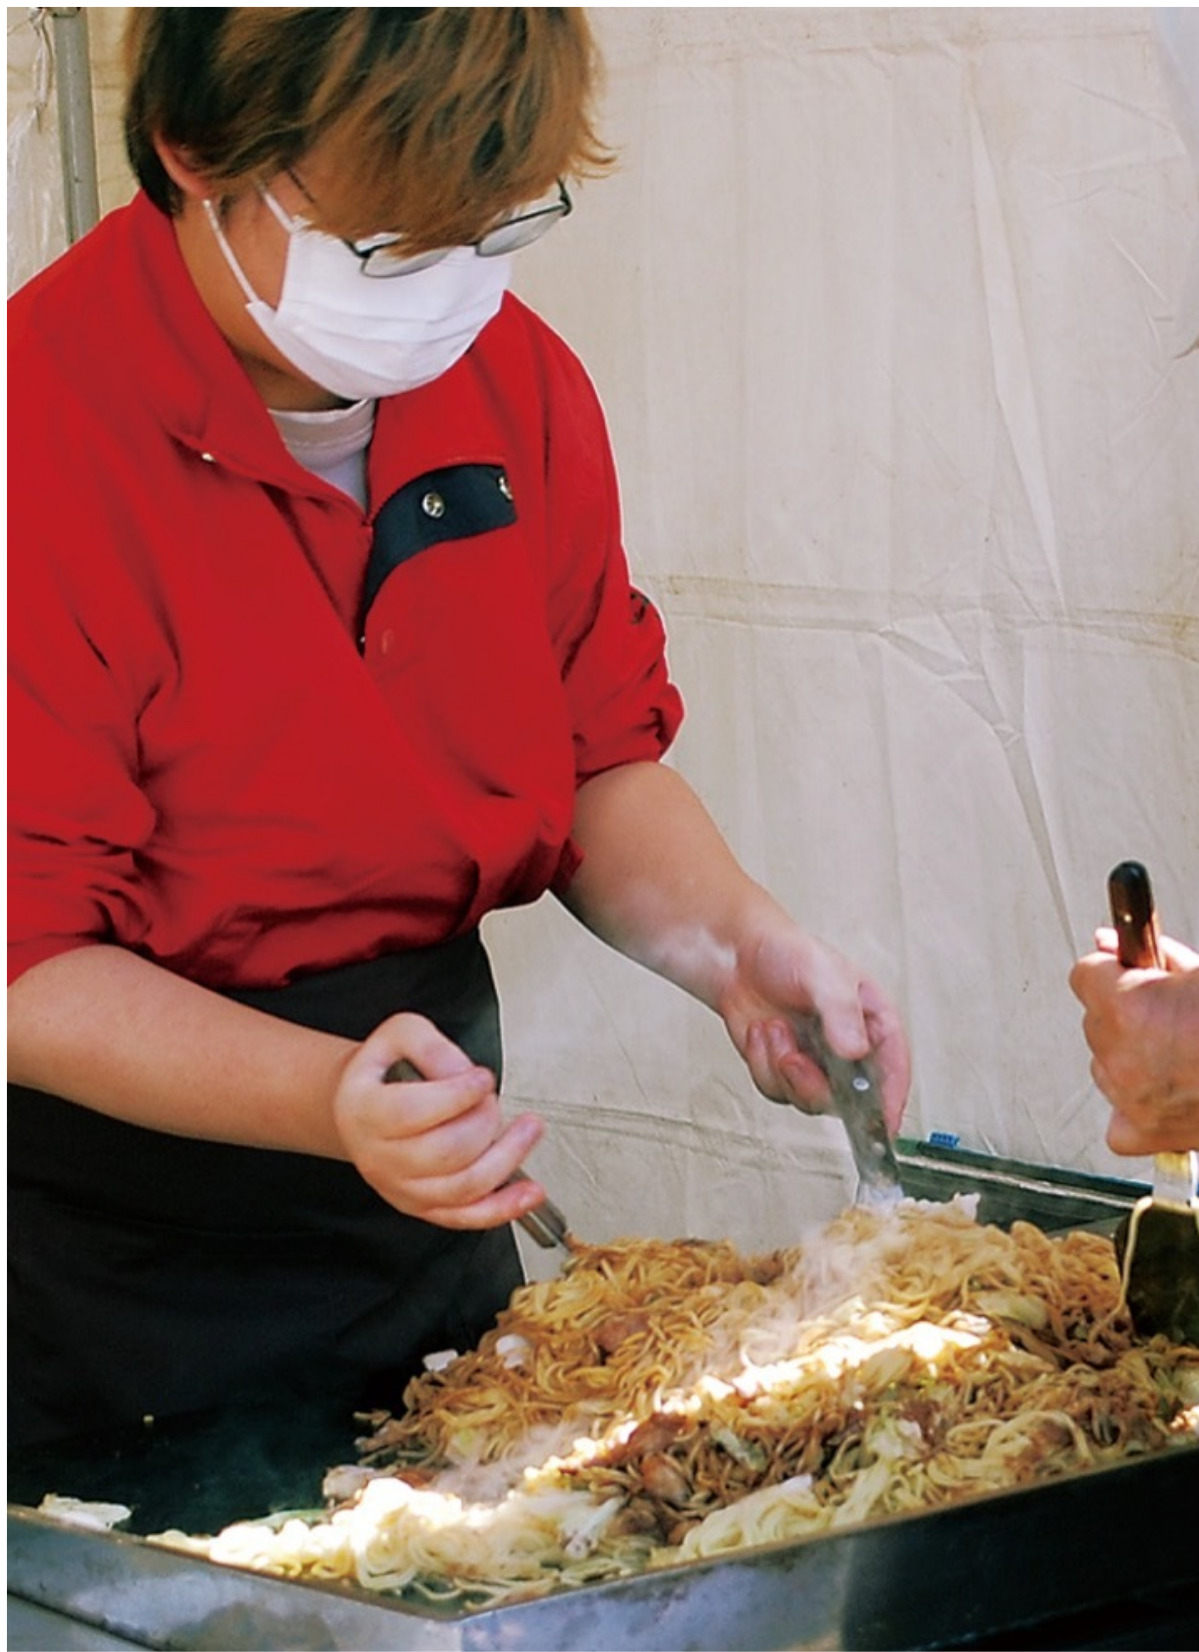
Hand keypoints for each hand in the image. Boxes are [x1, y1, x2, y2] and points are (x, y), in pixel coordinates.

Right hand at [332, 1013, 548, 1226]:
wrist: (360, 1108)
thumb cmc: (383, 1072)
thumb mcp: (399, 1035)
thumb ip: (432, 1046)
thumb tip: (464, 1074)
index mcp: (365, 1112)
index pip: (412, 1112)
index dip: (457, 1095)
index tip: (482, 1078)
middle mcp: (379, 1157)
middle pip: (445, 1153)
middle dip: (484, 1122)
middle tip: (491, 1098)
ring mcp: (401, 1187)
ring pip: (463, 1187)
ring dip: (507, 1158)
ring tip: (529, 1129)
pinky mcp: (423, 1207)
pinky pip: (467, 1217)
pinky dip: (504, 1207)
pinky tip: (530, 1192)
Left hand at [719, 920, 910, 1132]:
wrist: (737, 955)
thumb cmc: (786, 951)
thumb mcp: (823, 973)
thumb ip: (841, 1012)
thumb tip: (855, 1050)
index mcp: (872, 1022)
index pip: (894, 1070)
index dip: (890, 1101)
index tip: (881, 1124)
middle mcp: (847, 1048)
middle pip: (849, 1098)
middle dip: (814, 1084)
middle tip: (794, 1060)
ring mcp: (815, 1062)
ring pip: (808, 1099)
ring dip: (783, 1069)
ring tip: (774, 1030)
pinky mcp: (784, 1070)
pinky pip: (776, 1089)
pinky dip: (761, 1063)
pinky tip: (761, 1032)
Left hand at [1069, 928, 1198, 1154]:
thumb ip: (1158, 956)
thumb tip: (1114, 943)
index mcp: (1129, 1007)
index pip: (1085, 974)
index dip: (1111, 969)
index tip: (1126, 968)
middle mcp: (1121, 1055)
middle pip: (1095, 1020)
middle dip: (1122, 1011)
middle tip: (1165, 1010)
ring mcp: (1132, 1097)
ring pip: (1104, 1065)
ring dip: (1128, 1055)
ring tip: (1175, 1051)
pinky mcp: (1149, 1131)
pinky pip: (1119, 1122)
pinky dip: (1133, 1108)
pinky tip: (1162, 1093)